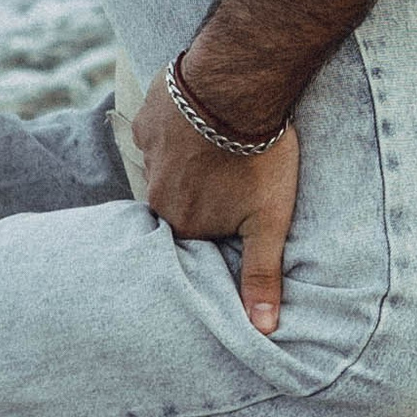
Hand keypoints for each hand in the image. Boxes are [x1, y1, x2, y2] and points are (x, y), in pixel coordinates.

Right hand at [130, 74, 301, 337]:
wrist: (239, 86)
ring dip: (190, 161)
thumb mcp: (269, 222)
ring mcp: (147, 152)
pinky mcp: (147, 117)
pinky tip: (203, 118)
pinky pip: (159, 130)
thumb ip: (261, 275)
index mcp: (179, 222)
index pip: (193, 237)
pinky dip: (178, 127)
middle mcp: (154, 193)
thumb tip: (262, 330)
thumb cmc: (258, 158)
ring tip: (220, 148)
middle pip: (177, 202)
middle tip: (230, 177)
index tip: (232, 214)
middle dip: (200, 194)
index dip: (214, 225)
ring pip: (167, 166)